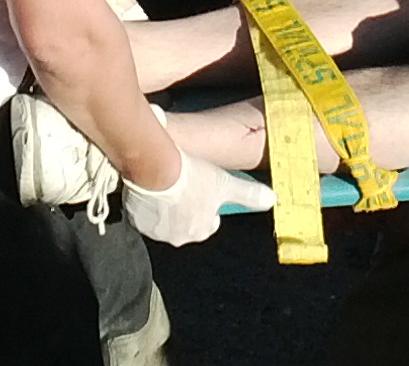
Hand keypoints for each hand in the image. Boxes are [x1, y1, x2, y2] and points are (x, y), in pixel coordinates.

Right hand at [120, 149, 270, 245]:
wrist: (155, 169)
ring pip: (164, 219)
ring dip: (166, 206)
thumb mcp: (226, 183)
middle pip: (185, 222)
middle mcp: (177, 237)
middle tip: (184, 184)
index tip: (204, 189)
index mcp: (200, 231)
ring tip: (166, 184)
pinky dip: (147, 204)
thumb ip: (248, 194)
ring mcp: (155, 231)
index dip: (208, 204)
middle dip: (185, 207)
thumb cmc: (193, 178)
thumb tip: (271, 200)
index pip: (209, 222)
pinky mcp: (136, 220)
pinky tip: (151, 187)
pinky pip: (143, 214)